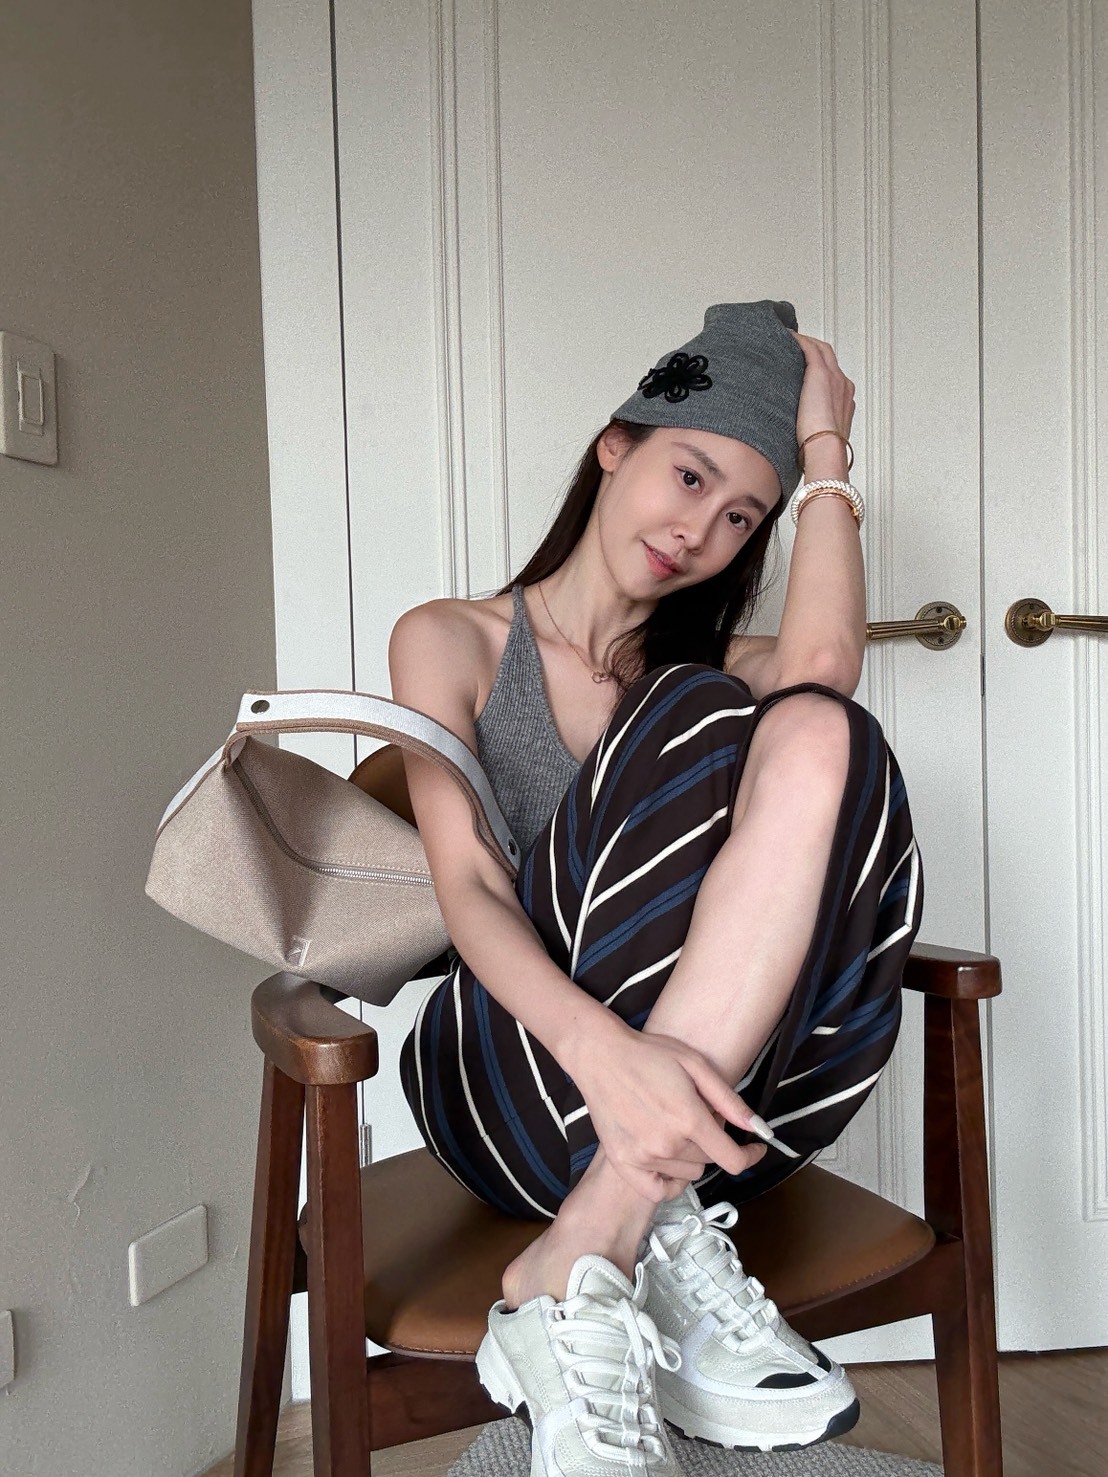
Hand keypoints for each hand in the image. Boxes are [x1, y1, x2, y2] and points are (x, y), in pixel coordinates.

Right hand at [565, 1017, 768, 1202]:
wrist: (601, 1056)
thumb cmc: (649, 1054)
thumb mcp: (696, 1065)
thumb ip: (730, 1102)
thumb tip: (760, 1129)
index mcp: (689, 1118)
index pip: (732, 1159)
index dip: (750, 1156)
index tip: (756, 1149)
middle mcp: (667, 1143)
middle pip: (709, 1162)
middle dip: (711, 1141)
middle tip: (696, 1113)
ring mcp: (643, 1156)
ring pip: (687, 1173)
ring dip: (690, 1156)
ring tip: (676, 1127)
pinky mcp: (623, 1162)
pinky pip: (658, 1191)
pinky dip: (669, 1182)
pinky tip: (668, 1161)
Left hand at [791, 332, 855, 449]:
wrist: (826, 448)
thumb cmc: (822, 448)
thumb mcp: (822, 436)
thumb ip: (815, 430)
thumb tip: (801, 437)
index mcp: (845, 399)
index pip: (833, 375)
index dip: (819, 367)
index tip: (804, 367)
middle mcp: (842, 384)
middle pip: (829, 357)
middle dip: (813, 350)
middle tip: (795, 347)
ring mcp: (833, 377)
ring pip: (820, 349)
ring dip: (806, 343)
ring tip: (789, 340)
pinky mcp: (820, 373)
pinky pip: (810, 348)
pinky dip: (799, 341)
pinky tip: (786, 338)